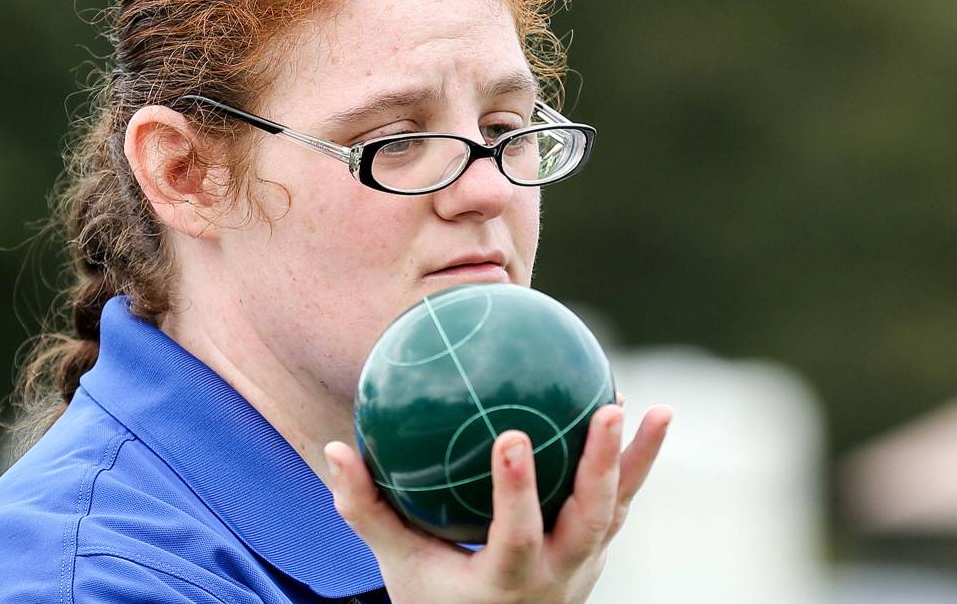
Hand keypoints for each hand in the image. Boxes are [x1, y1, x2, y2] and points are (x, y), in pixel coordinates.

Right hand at [324, 395, 672, 603]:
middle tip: (610, 410)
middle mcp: (556, 577)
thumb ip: (367, 510)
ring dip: (640, 460)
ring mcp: (584, 567)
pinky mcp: (595, 553)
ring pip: (618, 510)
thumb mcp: (398, 566)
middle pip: (590, 521)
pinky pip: (619, 504)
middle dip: (601, 466)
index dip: (515, 491)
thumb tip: (335, 448)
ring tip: (659, 410)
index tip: (510, 436)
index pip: (515, 536)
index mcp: (504, 583)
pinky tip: (641, 419)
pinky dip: (634, 465)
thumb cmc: (436, 601)